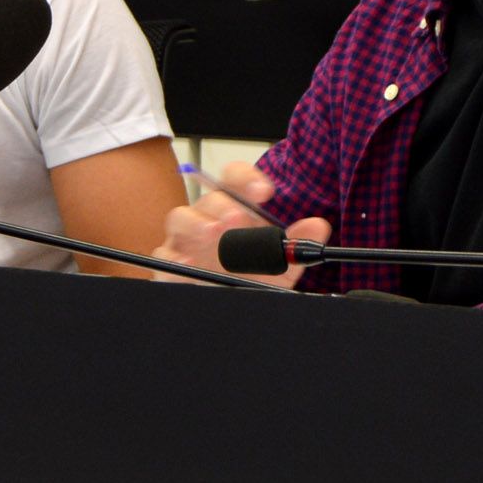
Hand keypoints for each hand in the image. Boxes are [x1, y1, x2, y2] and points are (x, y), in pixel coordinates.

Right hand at [153, 162, 330, 287]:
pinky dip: (174, 255)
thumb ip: (297, 243)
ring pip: (179, 217)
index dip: (247, 178)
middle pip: (208, 198)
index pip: (235, 180)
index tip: (264, 191)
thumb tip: (317, 226)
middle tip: (238, 217)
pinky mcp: (172, 263)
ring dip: (195, 222)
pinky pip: (165, 253)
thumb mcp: (280, 262)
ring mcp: (187, 240)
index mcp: (234, 209)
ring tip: (213, 233)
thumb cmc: (250, 275)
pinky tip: (189, 260)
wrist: (232, 303)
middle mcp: (208, 219)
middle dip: (223, 204)